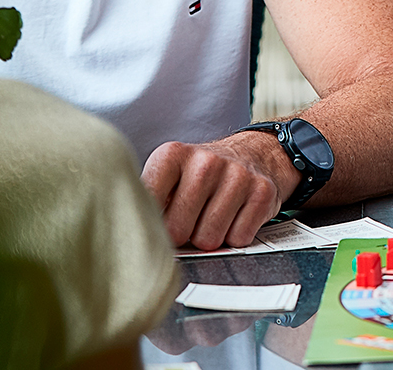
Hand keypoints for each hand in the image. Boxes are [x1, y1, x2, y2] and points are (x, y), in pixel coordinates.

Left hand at [141, 131, 297, 248]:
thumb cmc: (203, 174)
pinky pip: (238, 239)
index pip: (147, 208)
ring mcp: (237, 175)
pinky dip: (235, 235)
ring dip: (209, 237)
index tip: (156, 221)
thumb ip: (148, 202)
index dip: (151, 224)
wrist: (255, 153)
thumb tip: (130, 238)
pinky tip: (234, 216)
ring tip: (212, 216)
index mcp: (173, 154)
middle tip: (190, 220)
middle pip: (178, 231)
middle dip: (183, 235)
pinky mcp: (262, 192)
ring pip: (209, 239)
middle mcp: (206, 161)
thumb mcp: (169, 175)